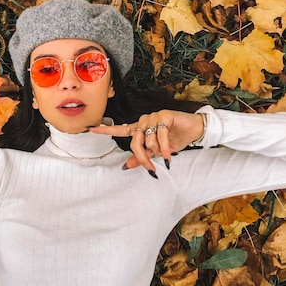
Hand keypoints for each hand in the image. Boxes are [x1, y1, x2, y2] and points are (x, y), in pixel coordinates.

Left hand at [90, 110, 205, 174]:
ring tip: (166, 155)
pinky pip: (160, 135)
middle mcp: (143, 121)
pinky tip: (169, 154)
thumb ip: (141, 158)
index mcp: (139, 128)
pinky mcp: (164, 115)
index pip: (120, 129)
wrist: (194, 131)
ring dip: (157, 152)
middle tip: (151, 169)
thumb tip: (125, 167)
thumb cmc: (176, 139)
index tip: (91, 129)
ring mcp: (153, 117)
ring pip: (148, 140)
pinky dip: (164, 148)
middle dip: (142, 157)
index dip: (105, 130)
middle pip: (134, 142)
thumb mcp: (157, 152)